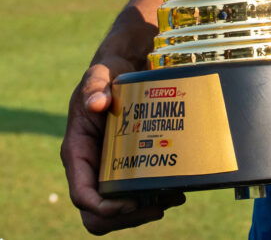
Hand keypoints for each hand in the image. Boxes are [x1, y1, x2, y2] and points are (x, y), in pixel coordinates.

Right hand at [61, 44, 184, 233]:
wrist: (121, 69)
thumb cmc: (106, 74)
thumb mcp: (98, 76)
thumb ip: (95, 87)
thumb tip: (96, 104)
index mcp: (77, 152)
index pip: (81, 194)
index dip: (101, 207)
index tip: (128, 204)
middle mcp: (90, 168)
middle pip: (98, 213)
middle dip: (125, 218)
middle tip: (157, 208)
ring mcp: (107, 170)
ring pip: (117, 210)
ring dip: (143, 212)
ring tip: (173, 199)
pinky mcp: (125, 167)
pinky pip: (134, 195)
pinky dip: (153, 198)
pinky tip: (175, 190)